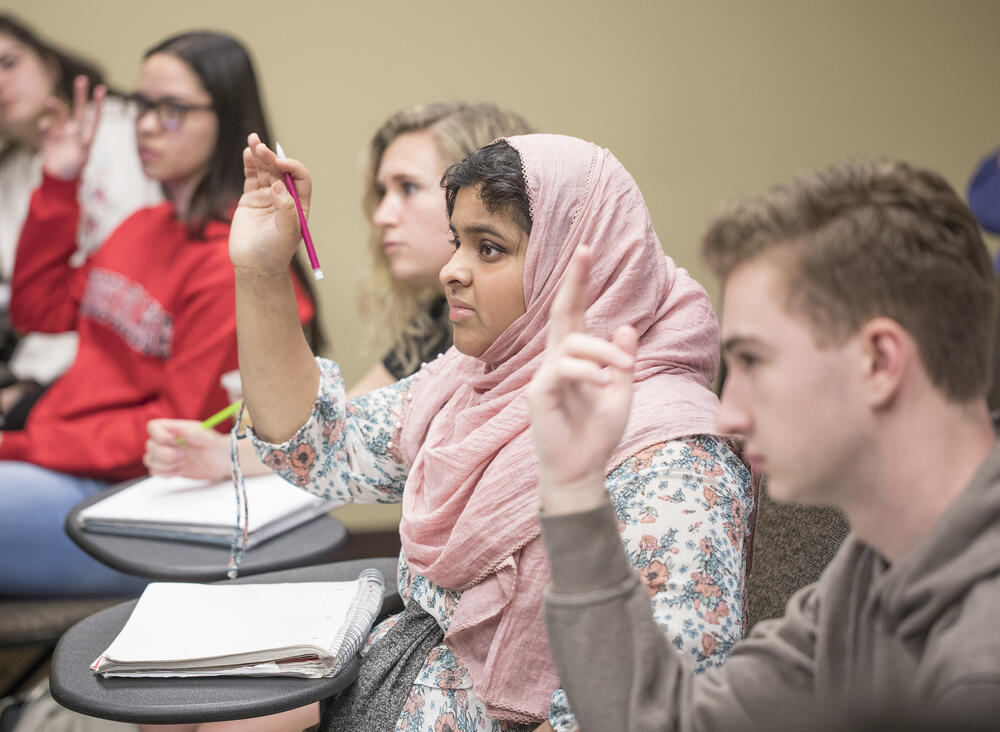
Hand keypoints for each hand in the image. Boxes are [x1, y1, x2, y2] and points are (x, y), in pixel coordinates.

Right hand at [39, 75, 104, 180]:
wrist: (60, 178)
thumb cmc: (74, 169)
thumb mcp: (80, 157)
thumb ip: (78, 142)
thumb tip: (75, 127)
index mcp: (87, 136)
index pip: (94, 117)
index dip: (98, 104)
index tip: (101, 89)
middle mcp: (76, 130)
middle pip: (79, 109)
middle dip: (80, 95)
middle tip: (82, 79)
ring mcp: (62, 132)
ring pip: (61, 113)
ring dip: (56, 105)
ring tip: (49, 101)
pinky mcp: (50, 136)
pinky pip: (47, 126)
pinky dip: (45, 124)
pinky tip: (44, 126)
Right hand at [143, 419, 230, 479]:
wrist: (221, 461)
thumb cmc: (215, 444)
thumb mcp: (206, 436)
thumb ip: (190, 432)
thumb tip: (174, 427)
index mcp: (174, 428)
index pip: (152, 427)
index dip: (159, 435)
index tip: (175, 441)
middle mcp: (166, 440)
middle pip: (149, 446)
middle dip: (166, 454)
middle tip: (184, 455)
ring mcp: (165, 454)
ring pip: (149, 460)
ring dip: (166, 464)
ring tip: (182, 462)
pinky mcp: (167, 468)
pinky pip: (154, 472)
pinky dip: (166, 473)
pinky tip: (179, 470)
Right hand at [229, 133, 311, 274]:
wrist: (254, 264)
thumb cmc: (275, 251)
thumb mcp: (286, 232)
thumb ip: (286, 208)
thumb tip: (280, 185)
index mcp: (299, 204)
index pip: (300, 178)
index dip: (292, 168)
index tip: (281, 165)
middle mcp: (285, 198)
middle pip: (280, 171)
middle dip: (272, 158)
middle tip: (261, 148)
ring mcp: (267, 196)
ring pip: (264, 170)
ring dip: (260, 155)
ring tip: (253, 140)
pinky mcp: (251, 198)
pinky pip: (251, 177)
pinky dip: (249, 164)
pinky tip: (247, 152)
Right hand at [527, 246, 636, 515]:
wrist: (581, 471)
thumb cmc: (598, 433)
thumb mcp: (621, 392)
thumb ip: (623, 361)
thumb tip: (625, 326)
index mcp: (577, 357)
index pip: (576, 313)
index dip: (579, 282)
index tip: (587, 250)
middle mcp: (557, 360)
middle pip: (561, 313)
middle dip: (574, 281)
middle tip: (585, 251)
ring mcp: (545, 376)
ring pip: (571, 344)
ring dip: (603, 351)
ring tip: (622, 370)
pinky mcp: (539, 394)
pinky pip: (562, 370)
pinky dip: (587, 372)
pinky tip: (605, 383)